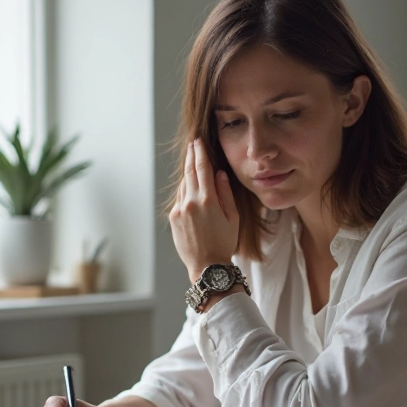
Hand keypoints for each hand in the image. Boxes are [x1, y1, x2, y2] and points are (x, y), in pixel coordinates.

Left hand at [169, 139, 239, 281]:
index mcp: (208, 200)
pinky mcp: (173, 217)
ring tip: (193, 163)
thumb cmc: (224, 243)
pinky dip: (185, 190)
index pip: (203, 168)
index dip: (200, 152)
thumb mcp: (233, 217)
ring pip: (183, 185)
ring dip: (188, 173)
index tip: (198, 141)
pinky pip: (180, 198)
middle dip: (191, 156)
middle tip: (192, 143)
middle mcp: (191, 202)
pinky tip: (191, 188)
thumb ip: (226, 193)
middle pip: (189, 172)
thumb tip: (219, 173)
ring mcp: (179, 209)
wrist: (207, 266)